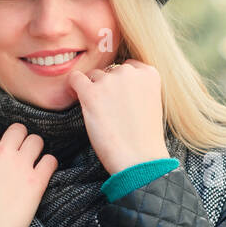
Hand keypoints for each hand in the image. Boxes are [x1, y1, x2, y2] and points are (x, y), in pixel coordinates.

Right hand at [0, 123, 57, 226]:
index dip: (0, 149)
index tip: (1, 161)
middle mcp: (1, 152)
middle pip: (19, 130)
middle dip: (21, 140)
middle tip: (22, 154)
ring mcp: (20, 165)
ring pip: (37, 140)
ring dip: (36, 149)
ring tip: (33, 162)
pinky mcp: (36, 181)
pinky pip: (51, 161)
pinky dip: (49, 165)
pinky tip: (44, 173)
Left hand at [67, 59, 170, 173]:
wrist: (139, 159)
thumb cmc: (145, 138)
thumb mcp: (151, 103)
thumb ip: (138, 87)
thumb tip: (115, 81)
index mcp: (149, 74)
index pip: (129, 67)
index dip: (122, 83)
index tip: (122, 100)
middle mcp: (130, 72)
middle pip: (111, 71)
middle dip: (109, 87)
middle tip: (112, 111)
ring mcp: (110, 81)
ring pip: (94, 76)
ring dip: (94, 91)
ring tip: (101, 114)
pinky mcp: (91, 93)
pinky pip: (75, 79)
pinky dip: (74, 88)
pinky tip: (79, 100)